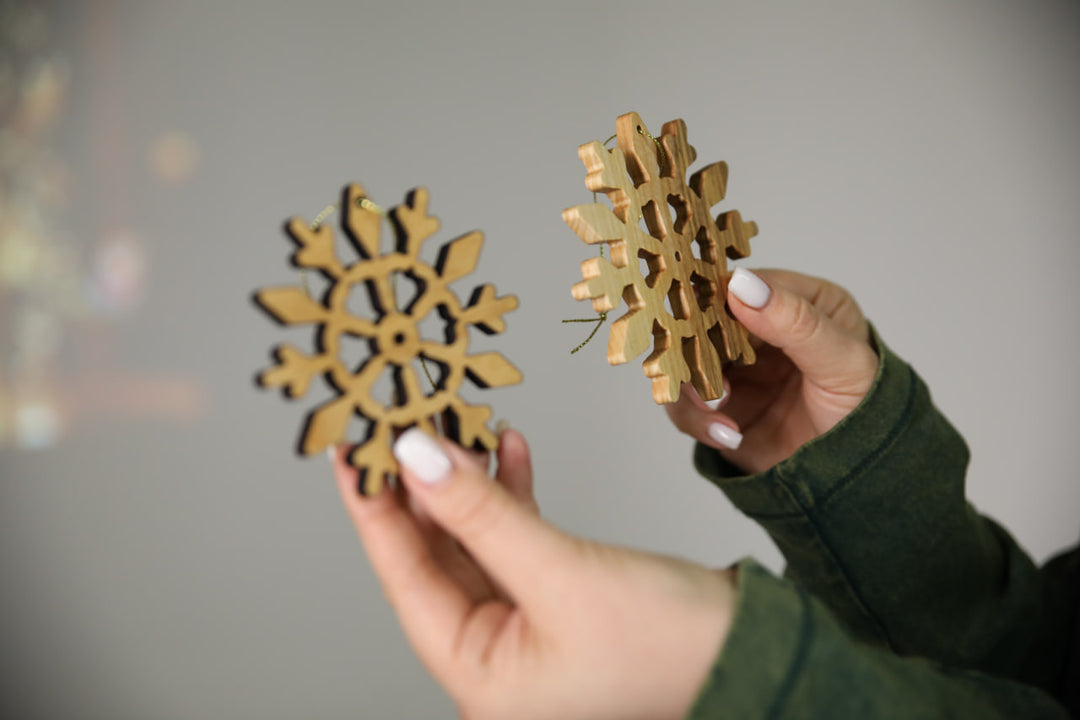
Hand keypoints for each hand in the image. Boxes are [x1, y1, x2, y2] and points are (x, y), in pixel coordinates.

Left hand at [332, 429, 735, 719]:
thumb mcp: (561, 572)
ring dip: (470, 483)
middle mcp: (495, 658)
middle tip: (400, 422)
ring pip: (476, 541)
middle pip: (436, 557)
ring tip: (458, 422)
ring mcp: (526, 629)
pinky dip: (513, 494)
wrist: (755, 653)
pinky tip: (512, 450)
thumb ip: (481, 512)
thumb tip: (414, 457)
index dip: (374, 509)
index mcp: (480, 677)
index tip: (350, 449)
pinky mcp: (558, 600)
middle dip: (422, 486)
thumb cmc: (671, 644)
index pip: (405, 579)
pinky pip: (517, 540)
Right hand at [667, 268, 877, 473]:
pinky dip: (698, 420)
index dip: (718, 297)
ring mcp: (738, 372)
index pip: (746, 286)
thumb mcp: (842, 361)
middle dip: (696, 349)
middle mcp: (762, 333)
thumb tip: (744, 285)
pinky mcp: (721, 409)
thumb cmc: (868, 411)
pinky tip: (727, 435)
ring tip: (719, 410)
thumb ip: (796, 322)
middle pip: (705, 324)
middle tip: (706, 371)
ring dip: (696, 389)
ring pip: (687, 366)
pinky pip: (687, 407)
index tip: (699, 315)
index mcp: (799, 303)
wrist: (863, 479)